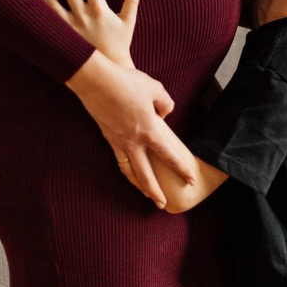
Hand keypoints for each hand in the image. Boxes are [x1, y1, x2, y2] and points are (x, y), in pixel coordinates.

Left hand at [38, 0, 137, 66]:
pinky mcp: (64, 36)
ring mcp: (71, 27)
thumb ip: (131, 0)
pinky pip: (50, 20)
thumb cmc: (120, 44)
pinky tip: (35, 3)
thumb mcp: (129, 21)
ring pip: (55, 4)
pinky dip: (43, 10)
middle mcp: (84, 16)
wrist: (108, 68)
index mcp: (100, 9)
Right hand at [65, 51, 195, 207]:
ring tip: (145, 194)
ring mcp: (118, 141)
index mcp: (149, 131)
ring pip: (129, 171)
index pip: (169, 156)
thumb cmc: (127, 82)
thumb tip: (165, 113)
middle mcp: (134, 142)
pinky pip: (118, 159)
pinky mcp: (107, 136)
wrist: (97, 82)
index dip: (181, 169)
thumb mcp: (154, 88)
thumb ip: (165, 103)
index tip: (190, 180)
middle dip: (155, 192)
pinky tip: (128, 170)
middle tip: (163, 204)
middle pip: (146, 176)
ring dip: (138, 186)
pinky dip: (125, 169)